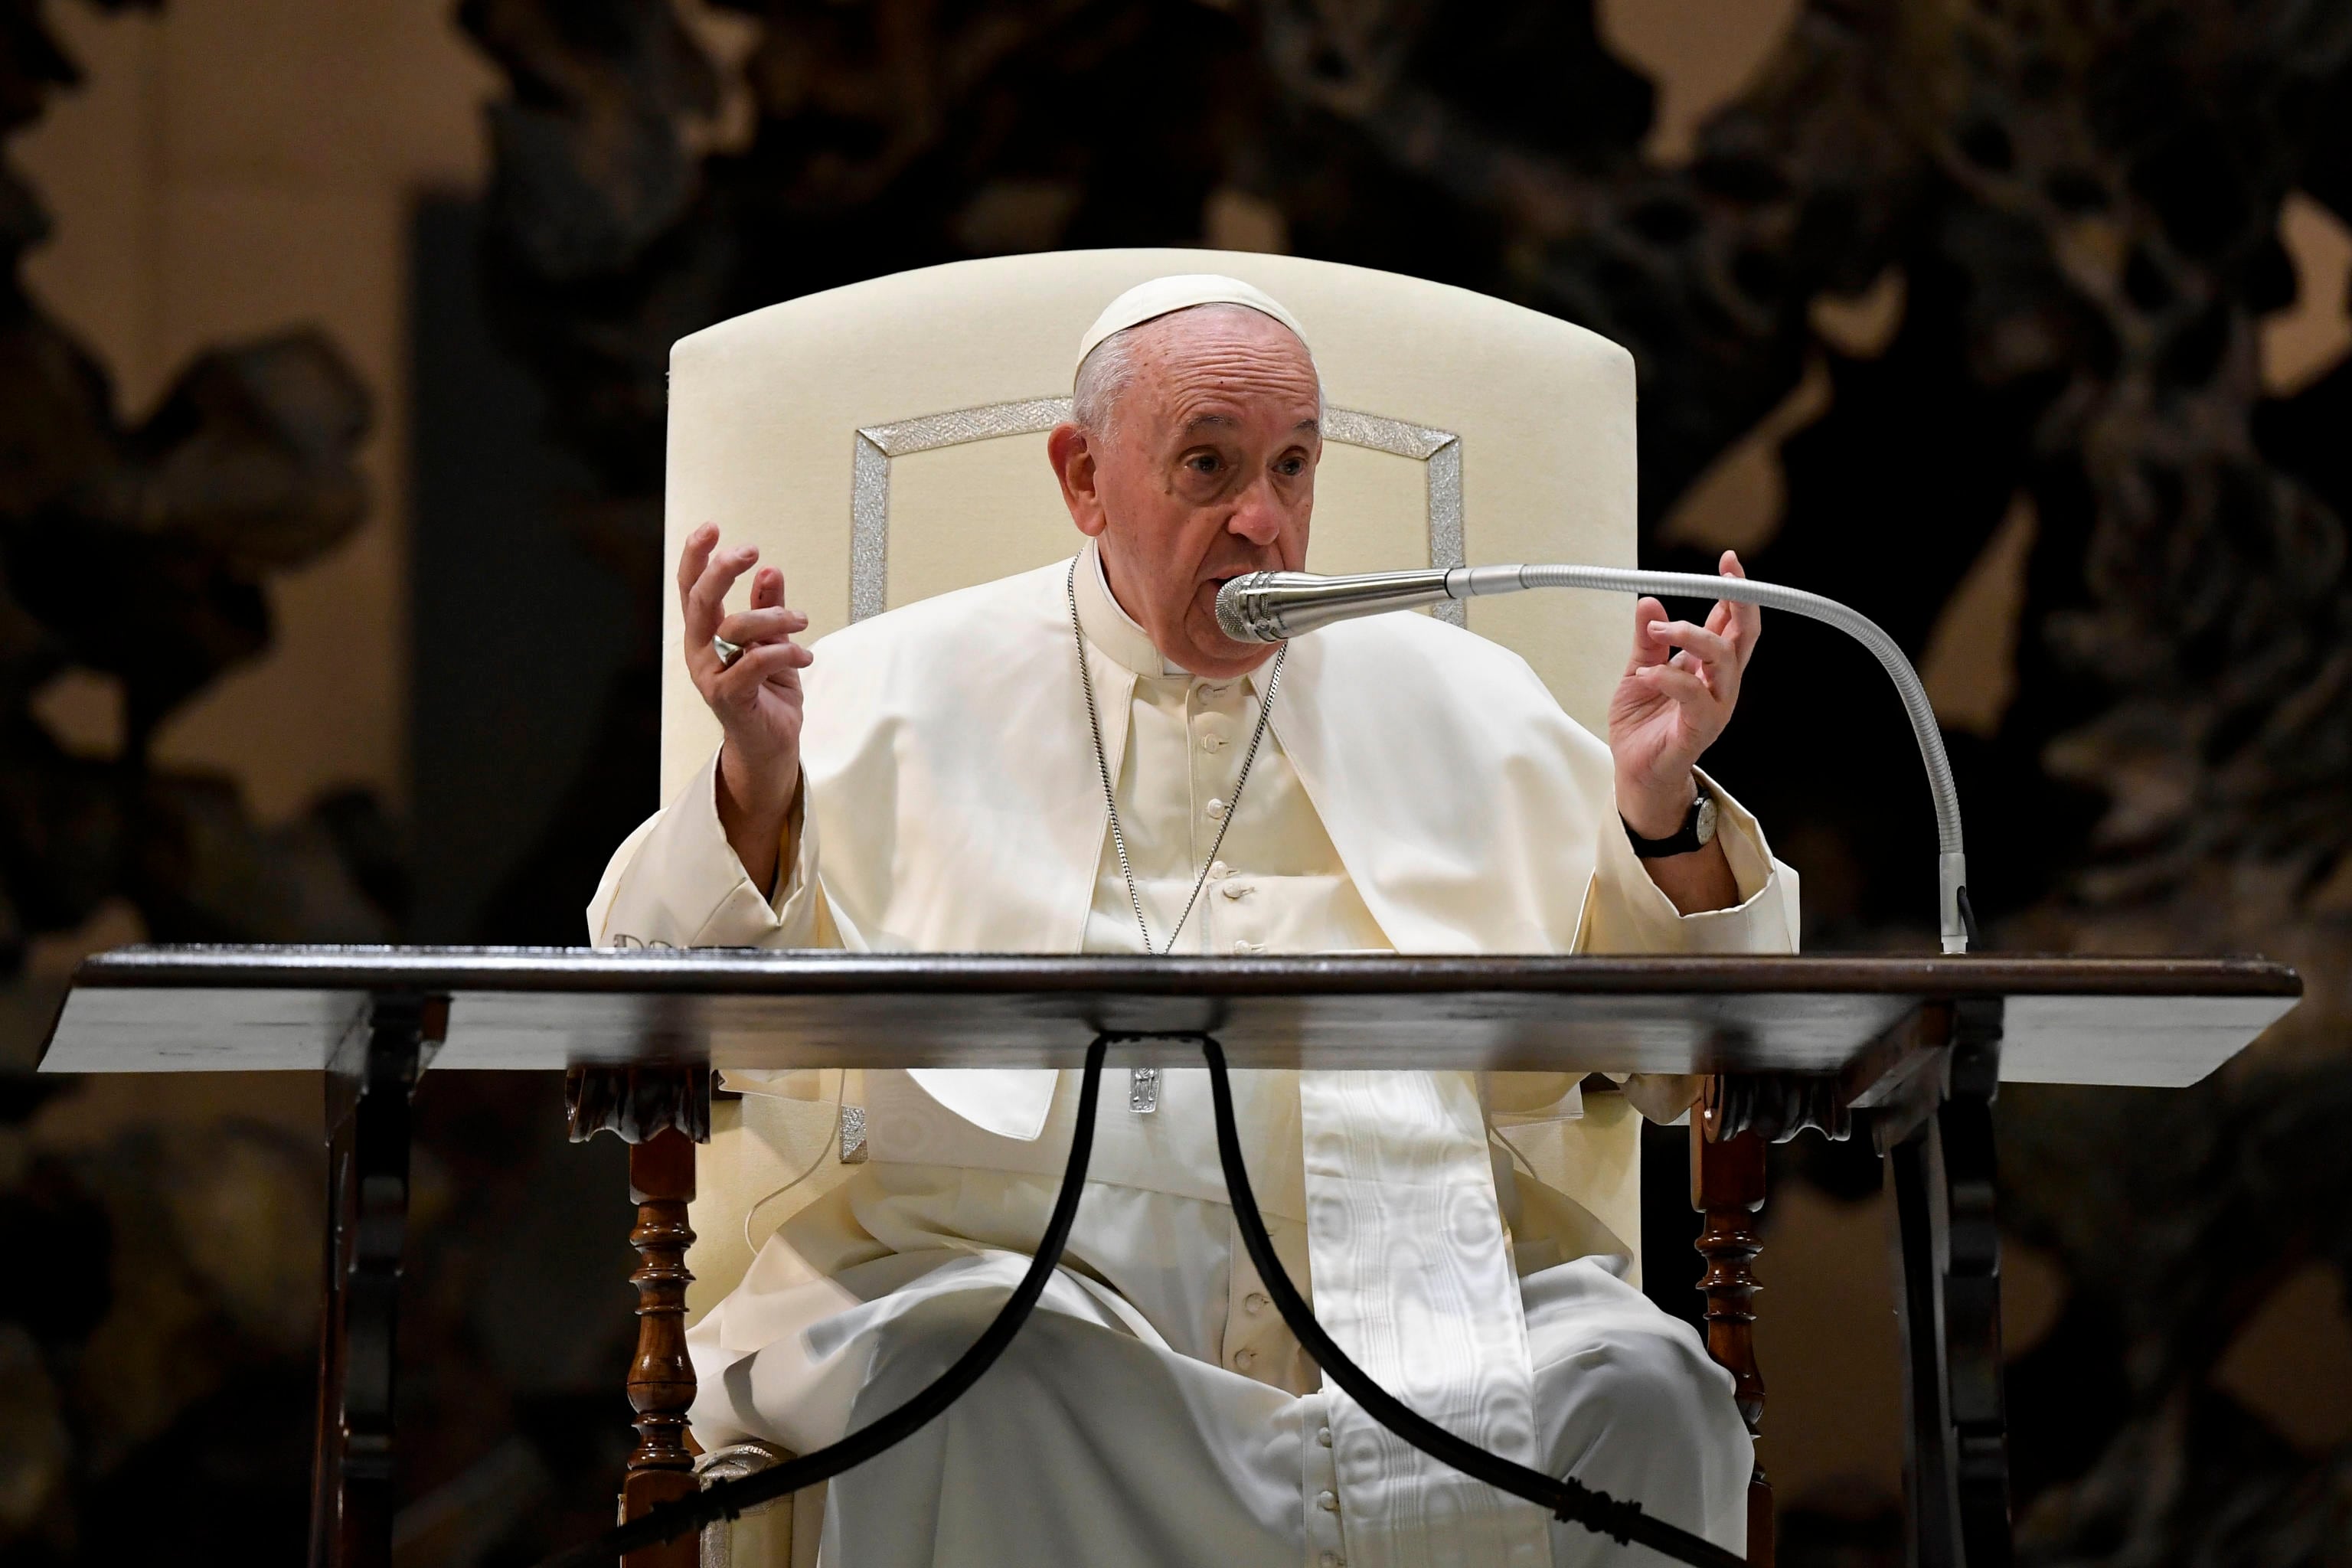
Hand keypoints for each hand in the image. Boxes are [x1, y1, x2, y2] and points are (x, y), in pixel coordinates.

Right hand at [678, 523, 811, 886]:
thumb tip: (769, 570)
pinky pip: (754, 662)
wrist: (773, 747)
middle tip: (750, 550)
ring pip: (734, 627)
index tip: (712, 528)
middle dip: (723, 569)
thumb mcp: (774, 643)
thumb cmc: (770, 695)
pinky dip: (785, 652)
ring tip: (802, 621)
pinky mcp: (729, 698)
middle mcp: (701, 652)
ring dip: (775, 617)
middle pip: (700, 600)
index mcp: (706, 635)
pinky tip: (804, 656)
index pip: (691, 589)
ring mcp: (711, 676)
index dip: (696, 556)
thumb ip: (769, 608)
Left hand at [1608, 550, 1759, 837]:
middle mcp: (1719, 684)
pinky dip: (1669, 676)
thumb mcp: (1639, 671)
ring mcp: (1714, 707)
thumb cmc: (1643, 726)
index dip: (1735, 591)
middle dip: (1740, 601)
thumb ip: (1646, 639)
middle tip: (1724, 576)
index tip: (1728, 562)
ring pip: (1723, 659)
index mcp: (1708, 668)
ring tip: (1659, 628)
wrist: (1634, 773)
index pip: (1732, 623)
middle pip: (1744, 636)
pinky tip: (1647, 672)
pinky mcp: (1699, 729)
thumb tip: (1649, 601)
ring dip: (1691, 635)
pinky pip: (1694, 696)